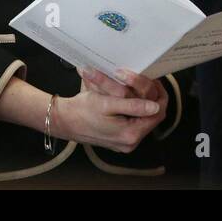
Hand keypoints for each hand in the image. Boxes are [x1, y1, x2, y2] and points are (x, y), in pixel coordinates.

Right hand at [50, 67, 166, 152]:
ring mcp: (125, 141)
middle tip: (143, 78)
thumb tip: (155, 106)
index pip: (158, 113)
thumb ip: (133, 106)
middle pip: (152, 115)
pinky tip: (127, 94)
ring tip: (134, 84)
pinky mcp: (120, 137)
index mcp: (130, 134)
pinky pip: (134, 121)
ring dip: (141, 99)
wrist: (63, 120)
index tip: (150, 79)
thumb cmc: (82, 110)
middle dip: (150, 95)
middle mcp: (130, 142)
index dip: (157, 94)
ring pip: (144, 117)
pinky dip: (133, 106)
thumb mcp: (107, 103)